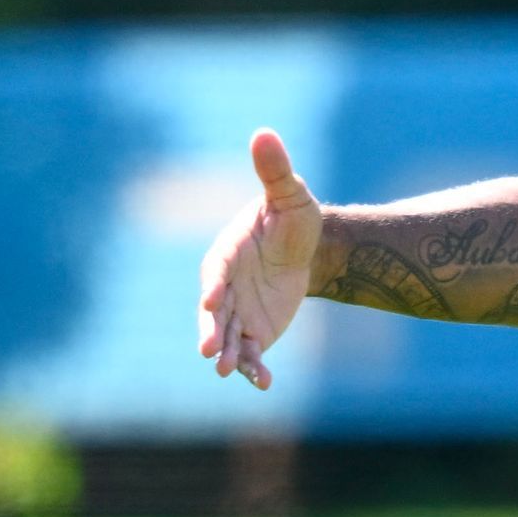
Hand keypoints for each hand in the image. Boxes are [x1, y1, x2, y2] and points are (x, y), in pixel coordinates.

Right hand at [193, 128, 324, 389]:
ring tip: (226, 372)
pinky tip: (265, 384)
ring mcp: (237, 312)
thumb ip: (274, 171)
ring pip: (227, 337)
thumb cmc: (292, 217)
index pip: (215, 272)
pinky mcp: (254, 332)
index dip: (213, 287)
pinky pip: (251, 353)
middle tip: (209, 351)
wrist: (308, 249)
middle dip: (211, 331)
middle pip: (213, 312)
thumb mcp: (289, 194)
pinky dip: (255, 369)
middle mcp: (225, 287)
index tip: (212, 300)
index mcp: (227, 254)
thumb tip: (264, 133)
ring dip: (227, 355)